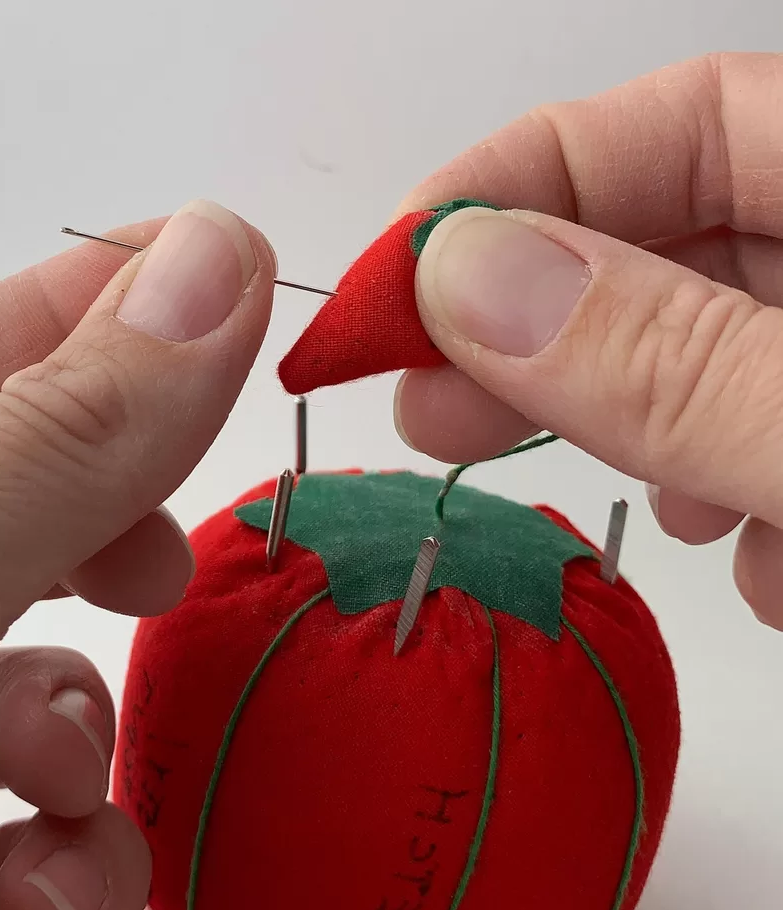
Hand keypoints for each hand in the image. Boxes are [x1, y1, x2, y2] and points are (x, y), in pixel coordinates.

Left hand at [0, 200, 275, 909]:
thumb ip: (62, 429)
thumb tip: (212, 260)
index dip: (106, 299)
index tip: (232, 266)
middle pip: (3, 517)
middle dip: (104, 532)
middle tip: (160, 549)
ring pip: (28, 689)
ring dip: (71, 733)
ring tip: (46, 783)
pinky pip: (28, 847)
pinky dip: (63, 868)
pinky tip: (35, 905)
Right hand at [392, 52, 782, 627]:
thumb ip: (669, 363)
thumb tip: (465, 279)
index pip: (685, 121)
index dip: (522, 183)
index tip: (395, 282)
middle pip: (683, 243)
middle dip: (545, 329)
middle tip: (429, 408)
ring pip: (717, 353)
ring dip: (642, 428)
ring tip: (627, 499)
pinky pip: (770, 434)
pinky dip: (731, 491)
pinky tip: (752, 557)